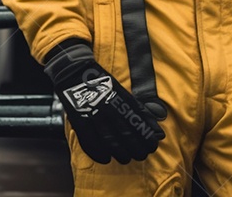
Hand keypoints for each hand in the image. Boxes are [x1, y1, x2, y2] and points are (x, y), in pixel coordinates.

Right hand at [43, 40, 164, 163]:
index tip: (153, 146)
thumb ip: (138, 109)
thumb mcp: (122, 92)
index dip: (146, 137)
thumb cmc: (101, 83)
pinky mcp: (78, 120)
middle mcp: (107, 107)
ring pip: (109, 140)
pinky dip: (98, 153)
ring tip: (127, 159)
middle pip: (125, 134)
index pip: (137, 122)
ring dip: (120, 153)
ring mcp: (92, 114)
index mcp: (119, 98)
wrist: (75, 71)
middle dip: (136, 148)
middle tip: (142, 155)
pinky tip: (106, 159)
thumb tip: (156, 127)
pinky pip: (88, 141)